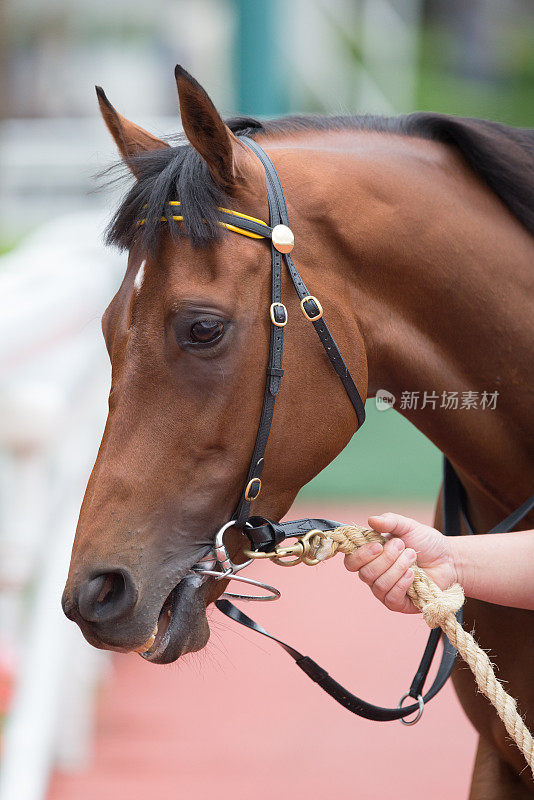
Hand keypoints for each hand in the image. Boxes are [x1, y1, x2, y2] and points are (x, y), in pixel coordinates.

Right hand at [344, 513, 458, 613]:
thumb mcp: (408, 526)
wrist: (449, 559)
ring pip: (379, 585)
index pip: (351, 562)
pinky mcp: (398, 604)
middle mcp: (373, 575)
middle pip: (365, 574)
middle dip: (386, 559)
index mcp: (370, 557)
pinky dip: (402, 583)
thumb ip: (390, 520)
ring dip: (397, 568)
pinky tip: (413, 574)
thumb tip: (370, 520)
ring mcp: (384, 590)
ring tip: (413, 556)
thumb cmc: (426, 543)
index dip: (360, 555)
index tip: (378, 545)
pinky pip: (391, 597)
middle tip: (403, 546)